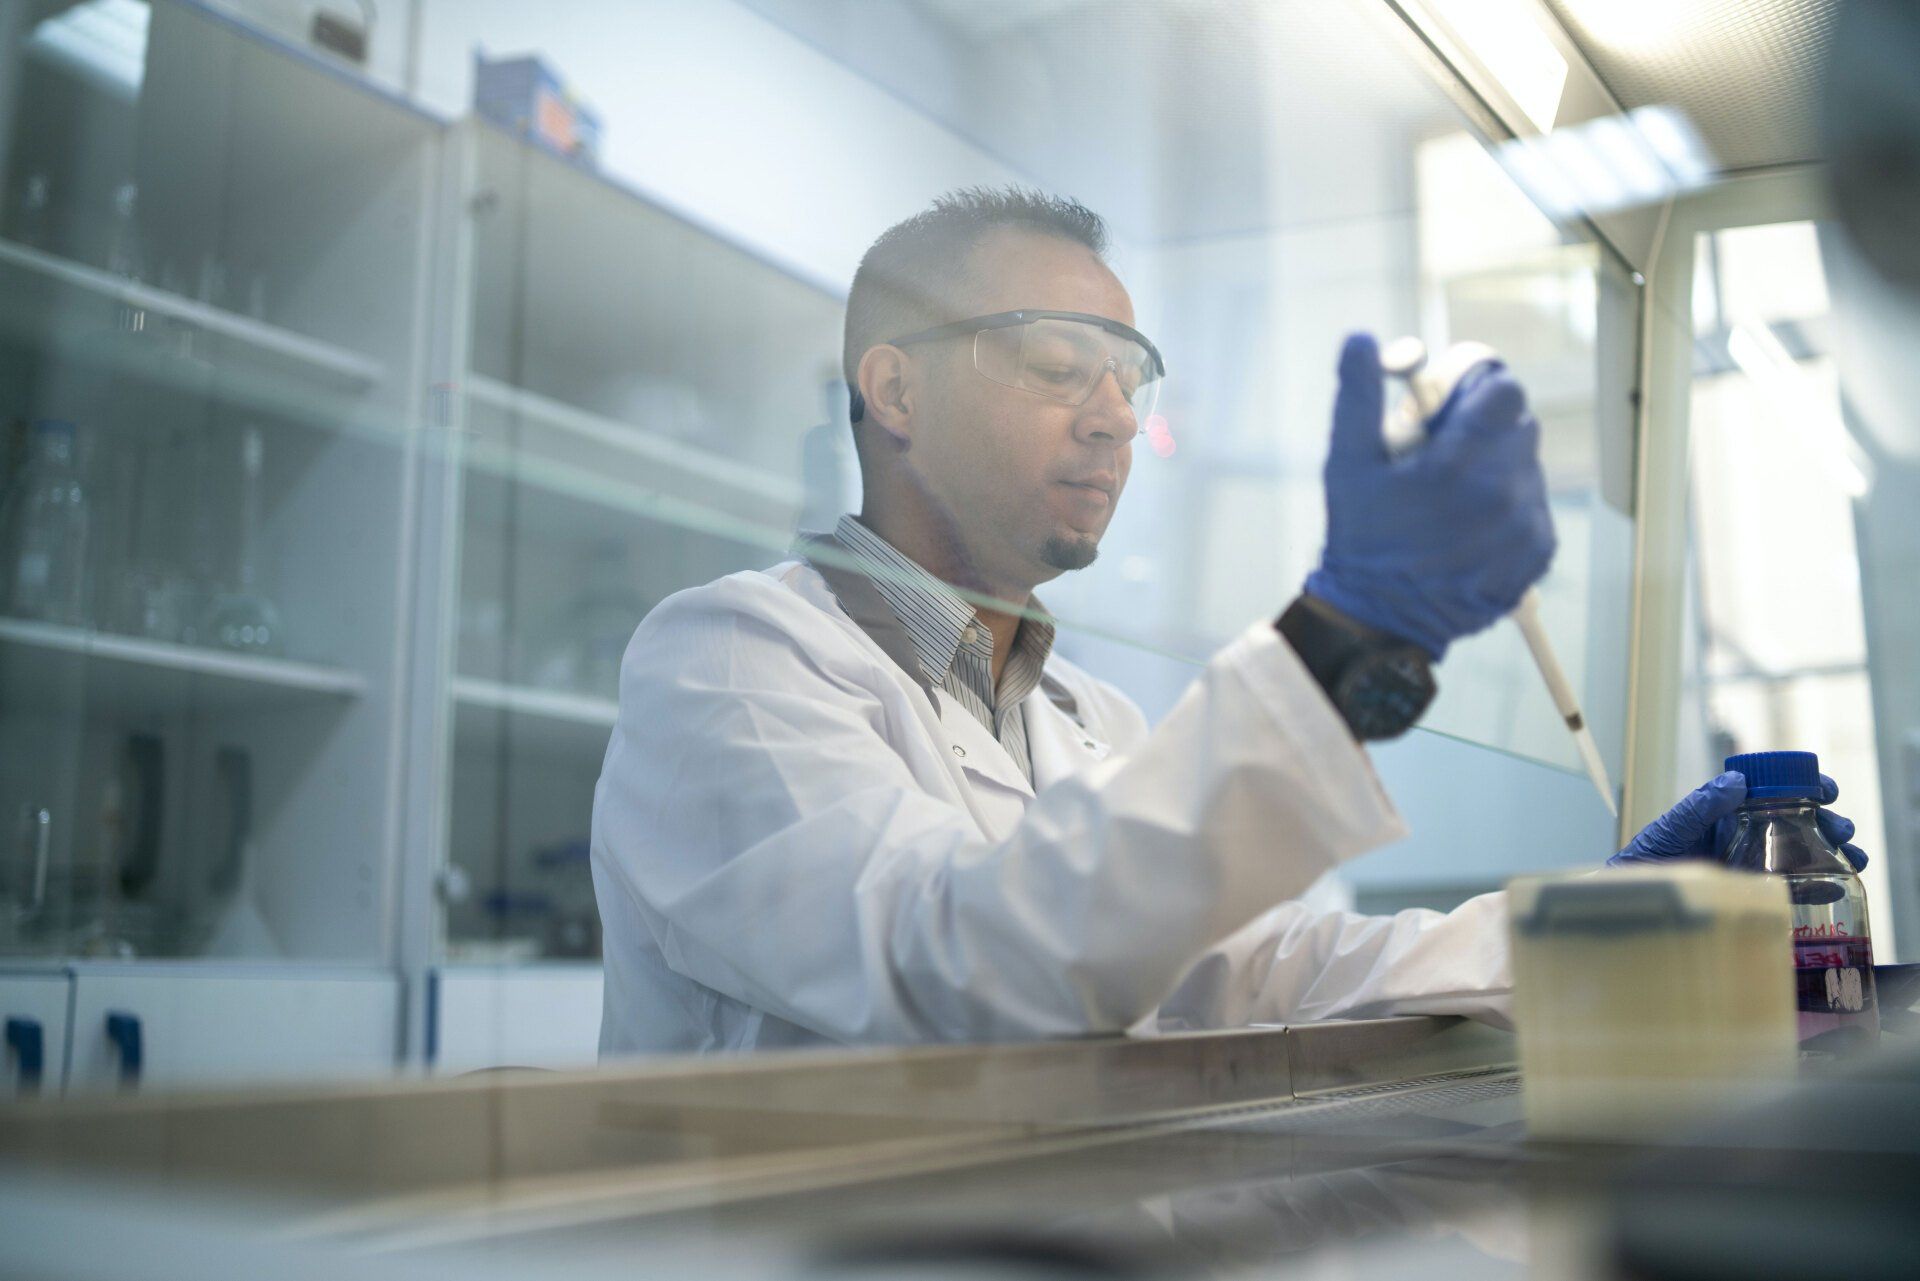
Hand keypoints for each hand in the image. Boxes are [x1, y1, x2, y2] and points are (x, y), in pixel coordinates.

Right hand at [1303, 333, 1555, 659]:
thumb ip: (1357, 395)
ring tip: (1450, 497)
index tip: (1453, 404)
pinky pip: (1534, 506)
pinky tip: (1468, 525)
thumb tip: (1361, 340)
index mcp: (1459, 463)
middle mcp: (1502, 493)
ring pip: (1526, 465)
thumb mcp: (1346, 463)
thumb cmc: (1361, 538)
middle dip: (1483, 427)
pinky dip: (1507, 506)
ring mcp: (1525, 526)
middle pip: (1519, 424)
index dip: (1478, 387)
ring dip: (1495, 467)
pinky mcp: (1537, 552)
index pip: (1504, 390)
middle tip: (1441, 453)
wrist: (1380, 617)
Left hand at [1608, 771, 1867, 869]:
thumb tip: (1734, 781)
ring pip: (1805, 851)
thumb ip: (1699, 807)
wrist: (1633, 900)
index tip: (1826, 791)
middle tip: (1841, 830)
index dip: (1807, 787)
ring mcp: (1753, 864)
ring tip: (1851, 856)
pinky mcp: (1754, 892)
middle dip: (1830, 821)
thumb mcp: (1670, 830)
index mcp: (1730, 813)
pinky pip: (1794, 885)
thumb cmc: (1644, 860)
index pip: (1776, 792)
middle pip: (1801, 821)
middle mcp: (1747, 835)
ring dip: (1835, 850)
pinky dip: (1819, 884)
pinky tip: (1832, 887)